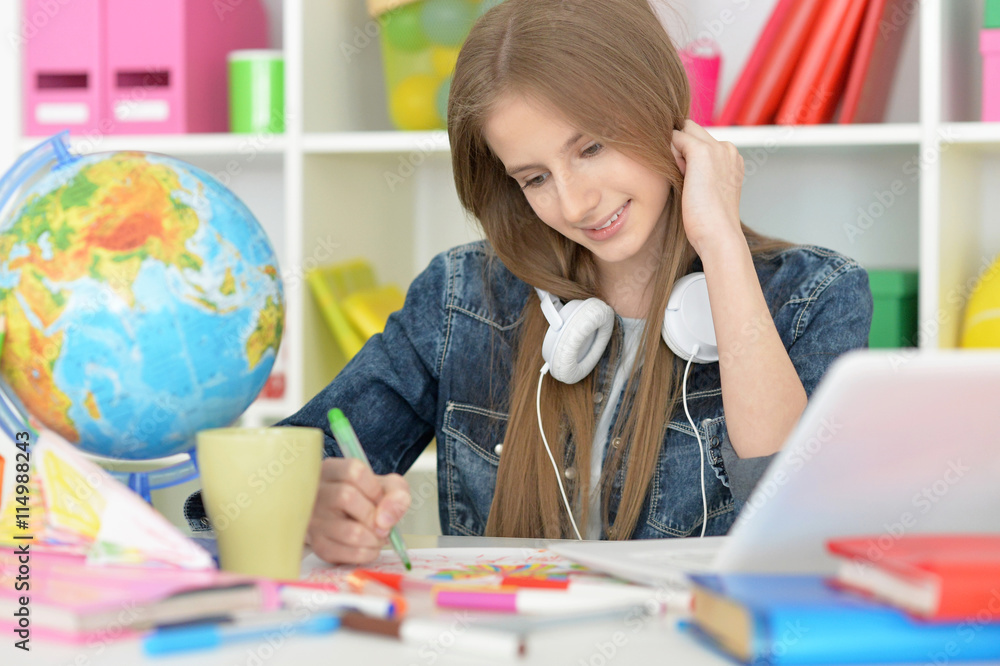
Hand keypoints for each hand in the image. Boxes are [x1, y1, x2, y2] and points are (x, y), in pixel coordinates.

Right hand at [306, 457, 410, 564]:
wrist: (346, 518)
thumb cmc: (366, 498)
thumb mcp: (386, 486)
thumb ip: (396, 494)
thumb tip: (386, 519)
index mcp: (332, 471)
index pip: (354, 472)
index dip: (375, 489)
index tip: (380, 499)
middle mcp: (316, 493)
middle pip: (347, 497)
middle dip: (374, 515)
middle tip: (382, 523)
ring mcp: (314, 520)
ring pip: (350, 531)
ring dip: (374, 538)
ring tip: (378, 536)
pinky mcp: (318, 545)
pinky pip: (347, 554)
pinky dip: (368, 553)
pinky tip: (369, 546)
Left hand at [670, 119, 745, 257]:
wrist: (719, 235)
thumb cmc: (709, 222)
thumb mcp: (707, 190)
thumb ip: (699, 173)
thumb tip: (678, 159)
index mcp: (732, 158)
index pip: (702, 139)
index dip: (687, 155)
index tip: (687, 178)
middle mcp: (727, 148)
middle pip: (693, 129)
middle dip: (681, 145)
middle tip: (680, 175)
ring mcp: (717, 148)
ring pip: (685, 129)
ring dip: (675, 148)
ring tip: (681, 177)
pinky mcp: (702, 151)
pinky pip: (676, 137)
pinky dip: (670, 151)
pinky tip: (675, 173)